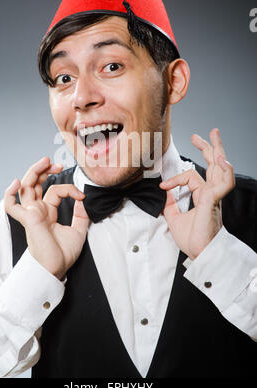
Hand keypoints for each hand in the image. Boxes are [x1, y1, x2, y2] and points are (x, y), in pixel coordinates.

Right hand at [4, 157, 89, 278]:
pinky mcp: (28, 219)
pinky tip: (17, 183)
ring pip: (26, 188)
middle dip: (44, 170)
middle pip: (35, 184)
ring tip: (45, 161)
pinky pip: (11, 206)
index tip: (81, 196)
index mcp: (47, 212)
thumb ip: (81, 215)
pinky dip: (9, 194)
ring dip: (34, 172)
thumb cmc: (63, 253)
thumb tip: (83, 200)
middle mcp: (37, 210)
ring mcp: (31, 214)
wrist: (56, 268)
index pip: (55, 191)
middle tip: (56, 163)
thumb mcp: (79, 230)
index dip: (69, 189)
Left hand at [159, 128, 234, 259]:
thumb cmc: (193, 240)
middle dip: (209, 147)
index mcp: (204, 196)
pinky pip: (223, 184)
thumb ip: (170, 205)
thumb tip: (162, 193)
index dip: (175, 178)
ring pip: (220, 169)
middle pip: (213, 165)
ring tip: (214, 137)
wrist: (201, 254)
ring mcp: (214, 197)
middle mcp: (211, 194)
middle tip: (207, 133)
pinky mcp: (214, 201)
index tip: (163, 186)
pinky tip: (221, 160)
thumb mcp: (174, 219)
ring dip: (218, 152)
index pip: (192, 177)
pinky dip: (224, 171)